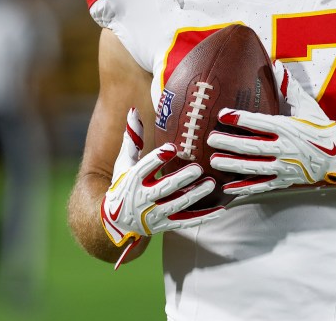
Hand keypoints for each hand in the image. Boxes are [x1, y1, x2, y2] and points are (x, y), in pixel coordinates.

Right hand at [101, 108, 222, 254]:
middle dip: (180, 179)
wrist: (115, 221)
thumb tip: (134, 110)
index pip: (144, 168)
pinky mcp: (164, 225)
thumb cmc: (123, 184)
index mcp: (131, 180)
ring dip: (195, 195)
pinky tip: (220, 210)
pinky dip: (203, 217)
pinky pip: (185, 222)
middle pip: (163, 189)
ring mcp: (153, 214)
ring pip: (176, 205)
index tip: (172, 147)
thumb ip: (132, 138)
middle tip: (198, 168)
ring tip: (211, 183)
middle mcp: (141, 199)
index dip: (157, 159)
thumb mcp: (124, 162)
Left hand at [207, 66, 335, 196]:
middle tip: (210, 140)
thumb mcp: (307, 106)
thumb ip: (290, 87)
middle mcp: (284, 148)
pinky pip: (262, 185)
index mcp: (287, 128)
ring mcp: (283, 166)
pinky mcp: (284, 179)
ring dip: (233, 165)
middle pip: (252, 146)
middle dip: (230, 143)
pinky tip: (228, 187)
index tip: (223, 114)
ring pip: (254, 167)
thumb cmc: (321, 128)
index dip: (240, 118)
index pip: (260, 122)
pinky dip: (245, 187)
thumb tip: (278, 64)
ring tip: (215, 161)